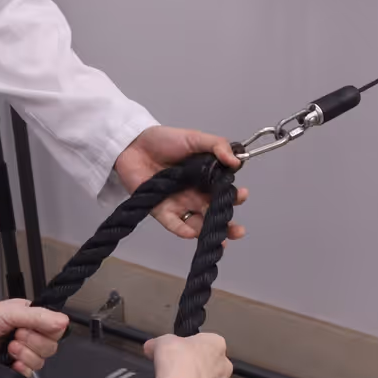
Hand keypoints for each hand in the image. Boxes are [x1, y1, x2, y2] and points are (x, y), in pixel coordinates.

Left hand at [0, 299, 67, 374]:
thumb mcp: (10, 312)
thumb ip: (39, 317)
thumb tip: (63, 321)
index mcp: (28, 315)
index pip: (54, 328)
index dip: (46, 331)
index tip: (28, 328)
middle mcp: (26, 332)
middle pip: (50, 346)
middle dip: (33, 343)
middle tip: (15, 337)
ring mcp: (19, 351)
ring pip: (40, 360)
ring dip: (25, 356)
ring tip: (9, 349)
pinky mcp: (12, 368)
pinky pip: (29, 374)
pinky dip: (22, 369)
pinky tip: (12, 364)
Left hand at [114, 126, 247, 240]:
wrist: (134, 143)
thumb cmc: (165, 141)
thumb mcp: (195, 138)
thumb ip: (218, 146)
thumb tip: (237, 161)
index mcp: (206, 179)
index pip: (225, 193)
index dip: (236, 197)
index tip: (242, 195)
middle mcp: (195, 195)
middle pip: (215, 215)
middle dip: (229, 226)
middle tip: (238, 231)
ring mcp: (179, 204)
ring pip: (197, 225)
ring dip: (208, 233)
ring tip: (218, 238)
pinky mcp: (161, 210)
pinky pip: (174, 224)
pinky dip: (183, 230)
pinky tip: (191, 232)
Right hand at [145, 332, 233, 377]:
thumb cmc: (177, 365)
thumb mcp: (162, 342)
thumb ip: (158, 343)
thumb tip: (151, 346)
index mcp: (215, 345)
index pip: (206, 343)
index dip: (190, 349)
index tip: (178, 354)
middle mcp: (224, 367)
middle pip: (212, 366)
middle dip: (198, 370)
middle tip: (180, 373)